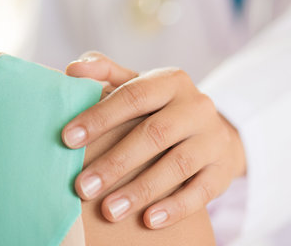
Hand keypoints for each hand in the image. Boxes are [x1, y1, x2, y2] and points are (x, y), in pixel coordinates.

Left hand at [62, 52, 245, 228]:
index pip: (135, 95)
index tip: (67, 139)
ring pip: (178, 164)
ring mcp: (213, 138)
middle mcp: (197, 106)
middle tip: (82, 187)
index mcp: (172, 81)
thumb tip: (72, 70)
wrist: (210, 133)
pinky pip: (202, 190)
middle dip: (116, 161)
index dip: (101, 117)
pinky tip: (150, 220)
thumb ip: (106, 74)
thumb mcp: (139, 86)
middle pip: (156, 133)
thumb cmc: (161, 109)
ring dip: (142, 189)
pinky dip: (176, 207)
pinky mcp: (222, 169)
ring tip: (109, 210)